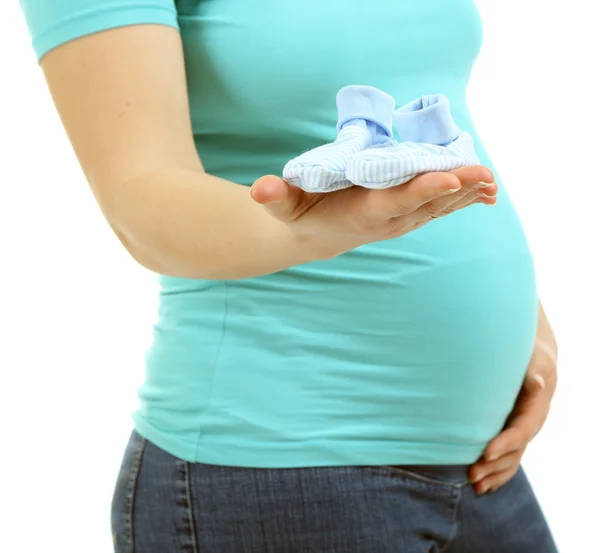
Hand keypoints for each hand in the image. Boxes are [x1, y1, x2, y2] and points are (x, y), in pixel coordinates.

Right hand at [250, 166, 496, 258]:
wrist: (313, 238)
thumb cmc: (298, 215)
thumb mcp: (282, 206)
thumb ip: (275, 197)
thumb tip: (259, 190)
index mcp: (361, 213)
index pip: (395, 201)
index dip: (422, 190)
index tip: (450, 178)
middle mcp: (386, 221)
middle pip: (425, 204)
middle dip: (455, 190)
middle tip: (486, 175)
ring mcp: (398, 221)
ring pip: (437, 208)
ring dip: (465, 194)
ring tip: (492, 183)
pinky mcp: (405, 216)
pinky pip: (437, 208)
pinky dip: (462, 199)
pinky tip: (484, 191)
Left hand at [469, 339, 557, 493]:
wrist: (534, 358)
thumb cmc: (531, 355)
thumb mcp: (536, 358)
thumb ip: (534, 370)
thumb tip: (537, 383)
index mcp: (536, 408)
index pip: (521, 430)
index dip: (505, 443)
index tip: (486, 452)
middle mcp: (531, 424)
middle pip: (514, 451)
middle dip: (494, 465)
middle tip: (471, 474)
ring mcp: (522, 431)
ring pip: (511, 459)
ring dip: (493, 474)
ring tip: (474, 484)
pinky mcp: (512, 434)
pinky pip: (508, 458)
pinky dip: (496, 473)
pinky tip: (481, 487)